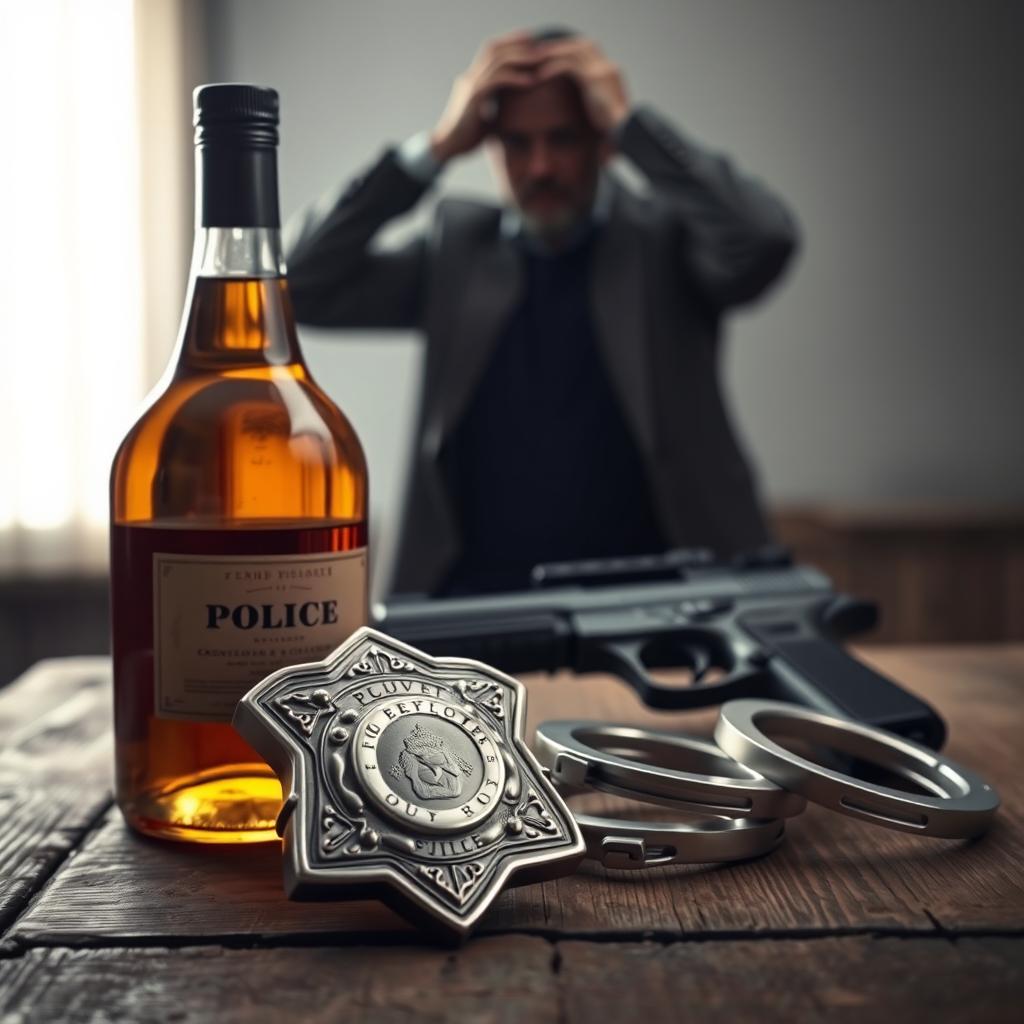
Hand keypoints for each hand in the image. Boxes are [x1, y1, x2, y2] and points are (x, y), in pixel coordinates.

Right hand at [430, 31, 545, 162]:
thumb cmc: (467, 137)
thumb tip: (512, 113)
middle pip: (494, 49)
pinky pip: (497, 80)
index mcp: (472, 80)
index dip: (509, 43)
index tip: (530, 42)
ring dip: (520, 58)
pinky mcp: (474, 96)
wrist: (449, 147)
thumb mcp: (486, 118)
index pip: (490, 52)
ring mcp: (470, 85)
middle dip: (517, 43)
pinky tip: (531, 81)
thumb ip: (497, 109)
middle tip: (539, 44)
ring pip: (497, 61)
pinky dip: (515, 78)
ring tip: (540, 59)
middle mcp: (470, 77)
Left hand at [533, 37, 629, 135]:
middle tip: (539, 54)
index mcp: (611, 72)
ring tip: (535, 62)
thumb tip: (583, 107)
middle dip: (559, 47)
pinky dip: (552, 69)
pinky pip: (569, 66)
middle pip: (580, 45)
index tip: (552, 57)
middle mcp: (608, 67)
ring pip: (573, 52)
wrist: (625, 132)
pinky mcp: (593, 79)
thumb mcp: (603, 111)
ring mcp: (602, 71)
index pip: (589, 50)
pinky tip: (540, 76)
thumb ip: (593, 101)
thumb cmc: (614, 130)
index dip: (570, 51)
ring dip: (552, 55)